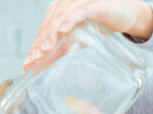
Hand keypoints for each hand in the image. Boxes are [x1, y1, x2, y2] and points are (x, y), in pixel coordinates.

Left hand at [23, 0, 152, 69]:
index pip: (43, 29)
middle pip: (49, 23)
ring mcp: (80, 2)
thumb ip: (56, 52)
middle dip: (40, 44)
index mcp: (58, 10)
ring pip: (61, 17)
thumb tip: (36, 68)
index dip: (34, 46)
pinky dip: (69, 20)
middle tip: (33, 60)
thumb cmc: (96, 27)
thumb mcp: (73, 42)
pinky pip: (79, 12)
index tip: (27, 64)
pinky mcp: (95, 5)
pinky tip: (62, 31)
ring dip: (51, 34)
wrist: (124, 17)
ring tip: (44, 50)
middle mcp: (66, 3)